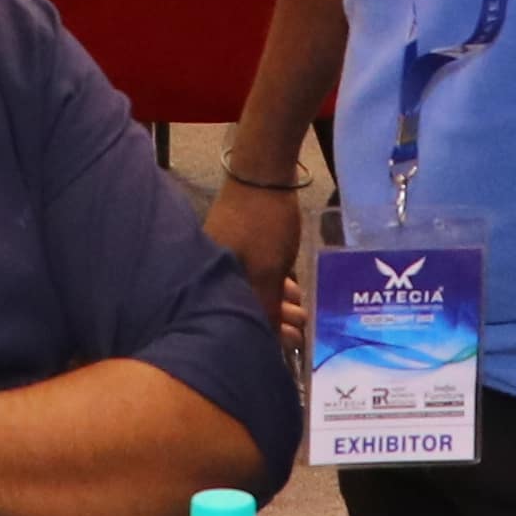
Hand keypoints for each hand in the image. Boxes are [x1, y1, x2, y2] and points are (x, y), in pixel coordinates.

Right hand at [204, 168, 307, 331]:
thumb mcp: (267, 271)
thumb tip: (264, 342)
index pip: (233, 318)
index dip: (260, 336)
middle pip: (244, 304)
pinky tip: (293, 289)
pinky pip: (258, 272)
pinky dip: (275, 283)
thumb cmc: (263, 222)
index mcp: (213, 278)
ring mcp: (229, 252)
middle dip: (274, 321)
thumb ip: (265, 308)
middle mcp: (215, 268)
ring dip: (279, 303)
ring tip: (302, 311)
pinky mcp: (242, 240)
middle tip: (299, 330)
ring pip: (254, 288)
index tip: (286, 346)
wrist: (264, 169)